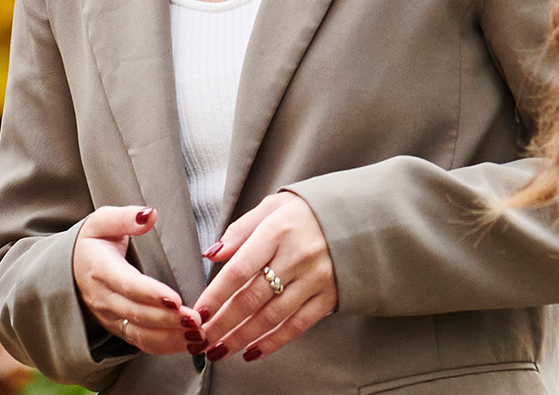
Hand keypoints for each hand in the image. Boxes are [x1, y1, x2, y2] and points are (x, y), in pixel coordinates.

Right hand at [69, 206, 197, 356]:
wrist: (68, 269)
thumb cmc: (92, 243)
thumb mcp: (102, 221)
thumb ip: (125, 218)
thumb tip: (149, 215)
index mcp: (101, 268)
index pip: (128, 285)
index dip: (152, 294)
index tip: (177, 299)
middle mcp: (103, 298)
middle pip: (137, 313)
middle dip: (168, 320)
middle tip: (196, 320)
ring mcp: (110, 317)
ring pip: (141, 334)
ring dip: (171, 338)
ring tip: (198, 335)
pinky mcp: (118, 329)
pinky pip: (142, 343)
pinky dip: (166, 347)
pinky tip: (189, 343)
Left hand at [196, 190, 337, 361]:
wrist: (360, 219)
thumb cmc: (306, 213)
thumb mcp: (272, 207)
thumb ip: (240, 229)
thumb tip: (212, 253)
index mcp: (277, 231)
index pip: (239, 269)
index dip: (216, 294)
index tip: (198, 312)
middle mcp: (296, 257)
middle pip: (252, 298)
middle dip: (223, 323)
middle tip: (203, 339)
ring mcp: (314, 280)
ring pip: (272, 316)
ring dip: (242, 337)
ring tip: (220, 350)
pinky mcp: (328, 297)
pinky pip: (298, 325)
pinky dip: (274, 342)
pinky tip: (252, 351)